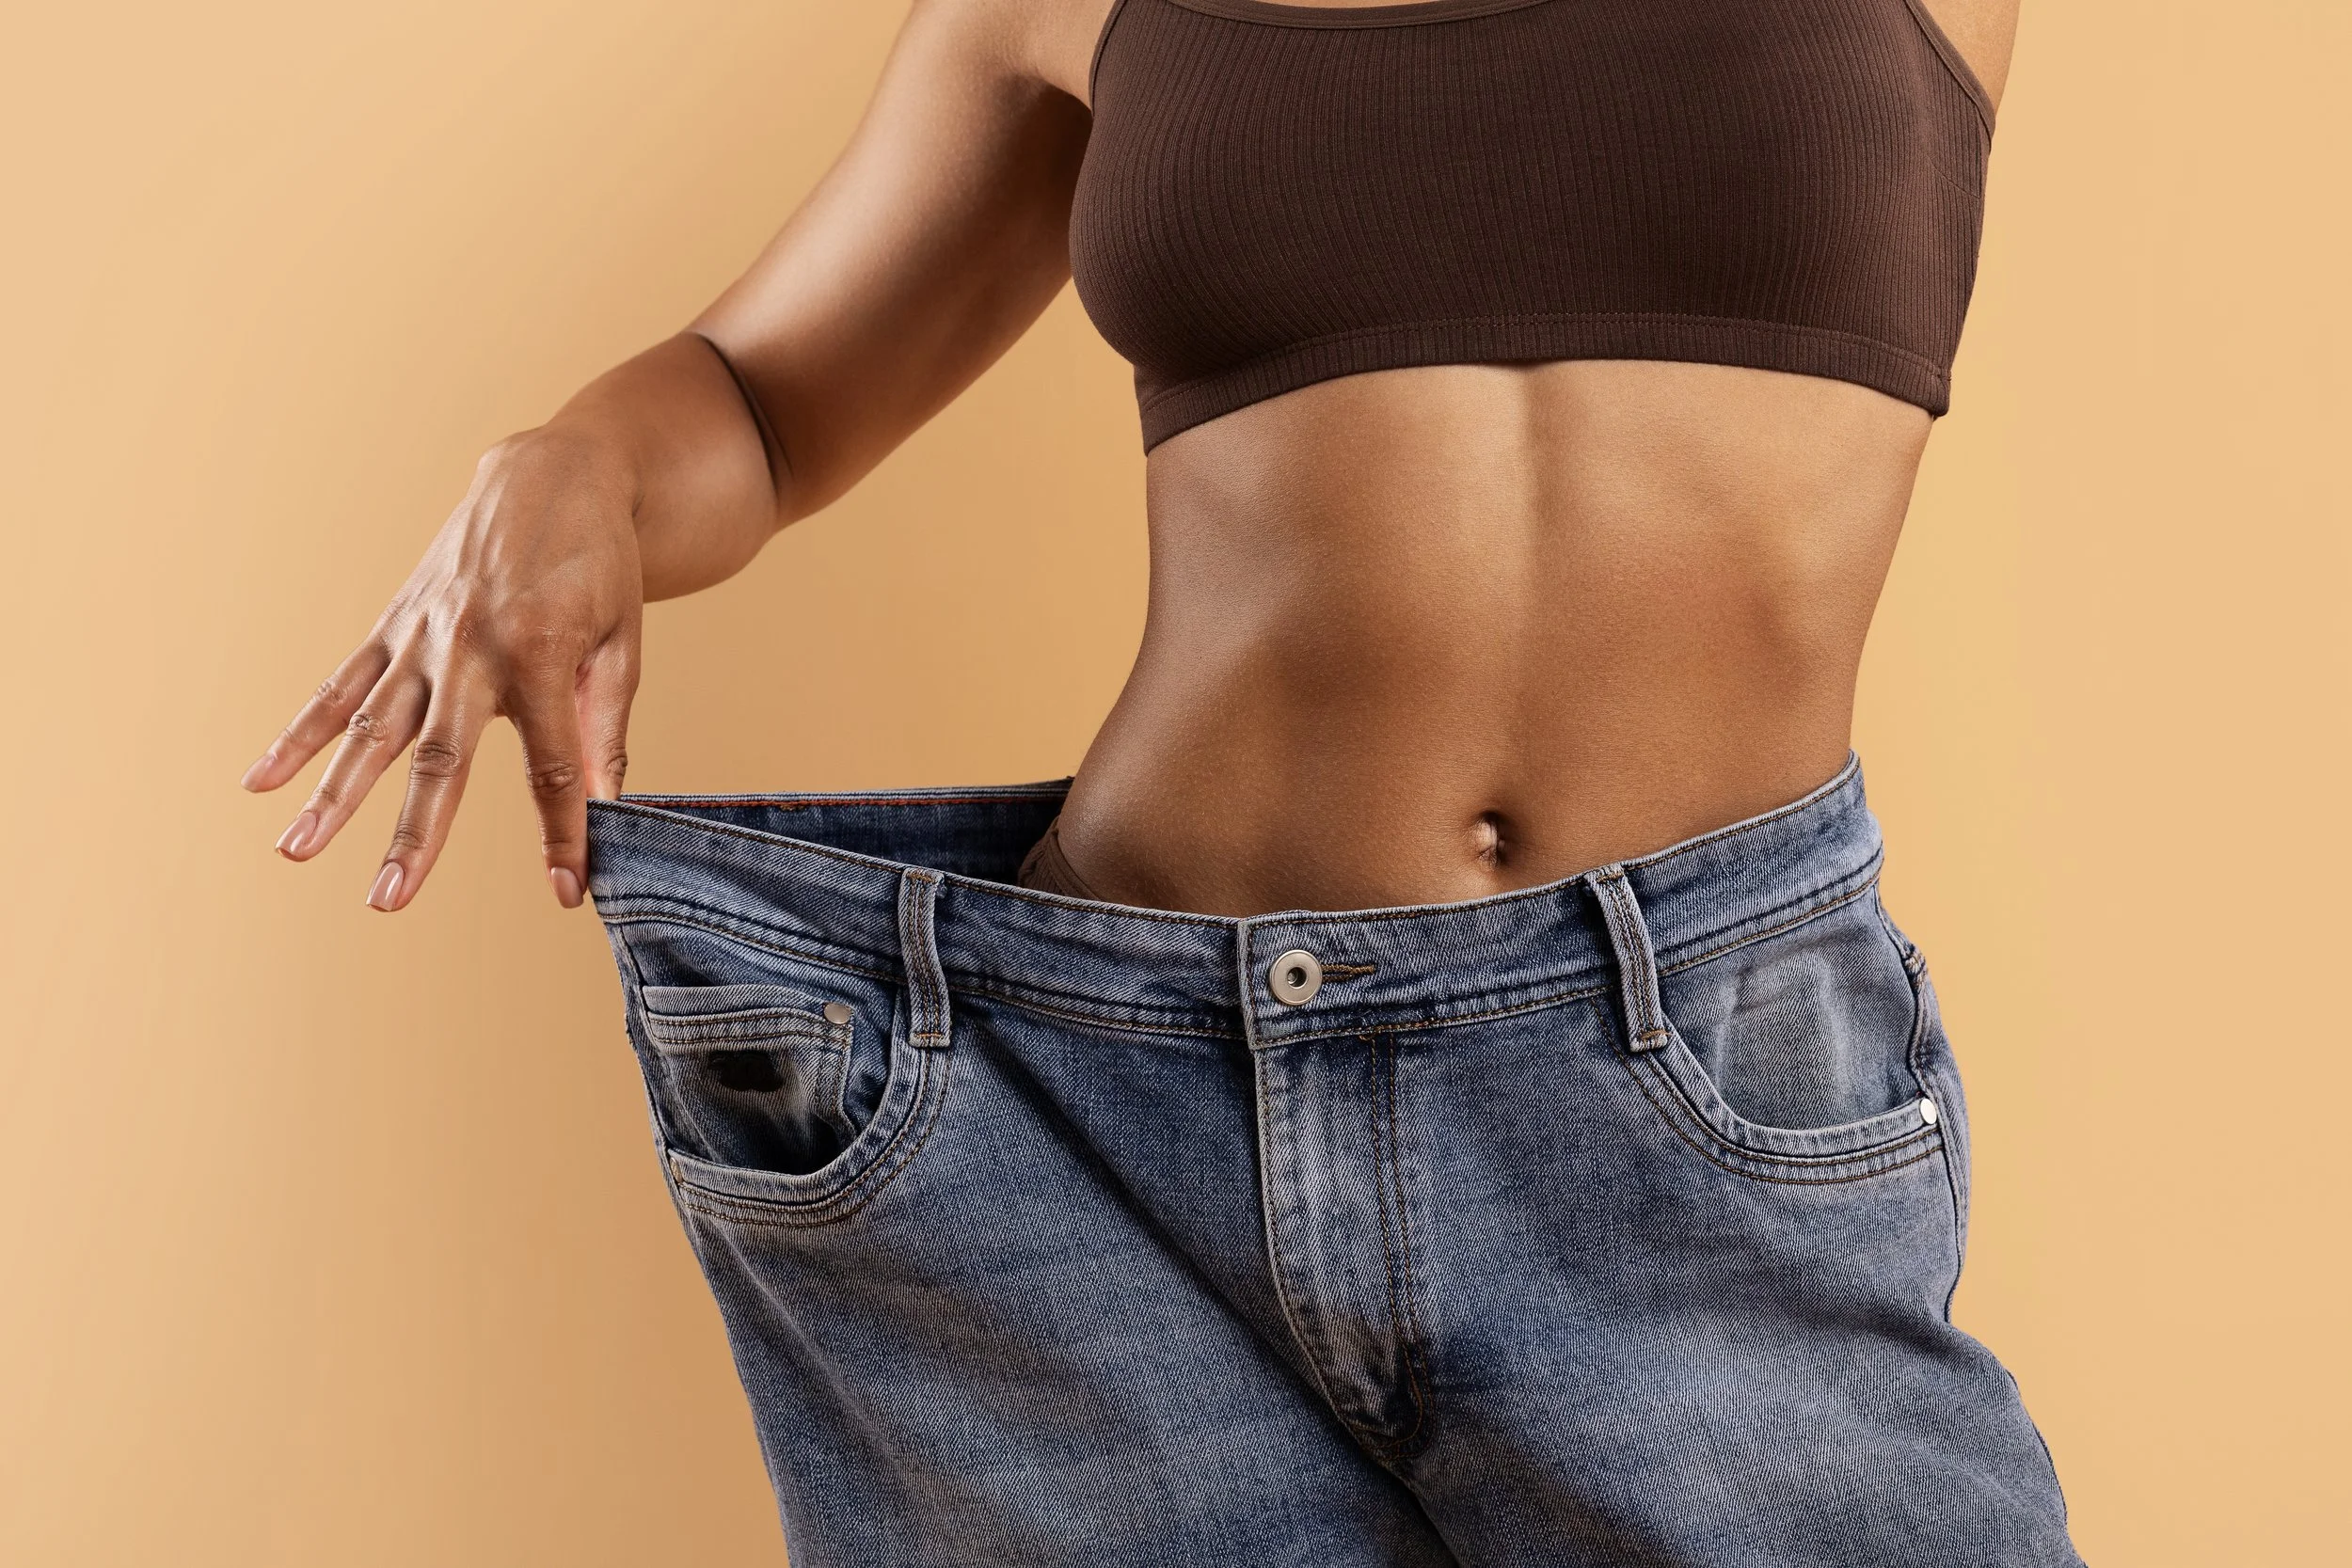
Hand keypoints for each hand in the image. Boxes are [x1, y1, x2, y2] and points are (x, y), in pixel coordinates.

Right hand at [243, 428, 643, 911]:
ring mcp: (424, 634)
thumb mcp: (622, 643)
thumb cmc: (600, 564)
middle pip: (440, 758)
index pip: (553, 764)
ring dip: (333, 794)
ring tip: (296, 852)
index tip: (567, 890)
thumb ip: (604, 728)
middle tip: (389, 898)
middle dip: (417, 834)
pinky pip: (341, 685)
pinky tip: (262, 783)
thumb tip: (606, 810)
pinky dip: (301, 734)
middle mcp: (472, 646)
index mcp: (543, 652)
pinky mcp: (395, 623)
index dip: (562, 832)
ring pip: (374, 728)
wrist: (555, 471)